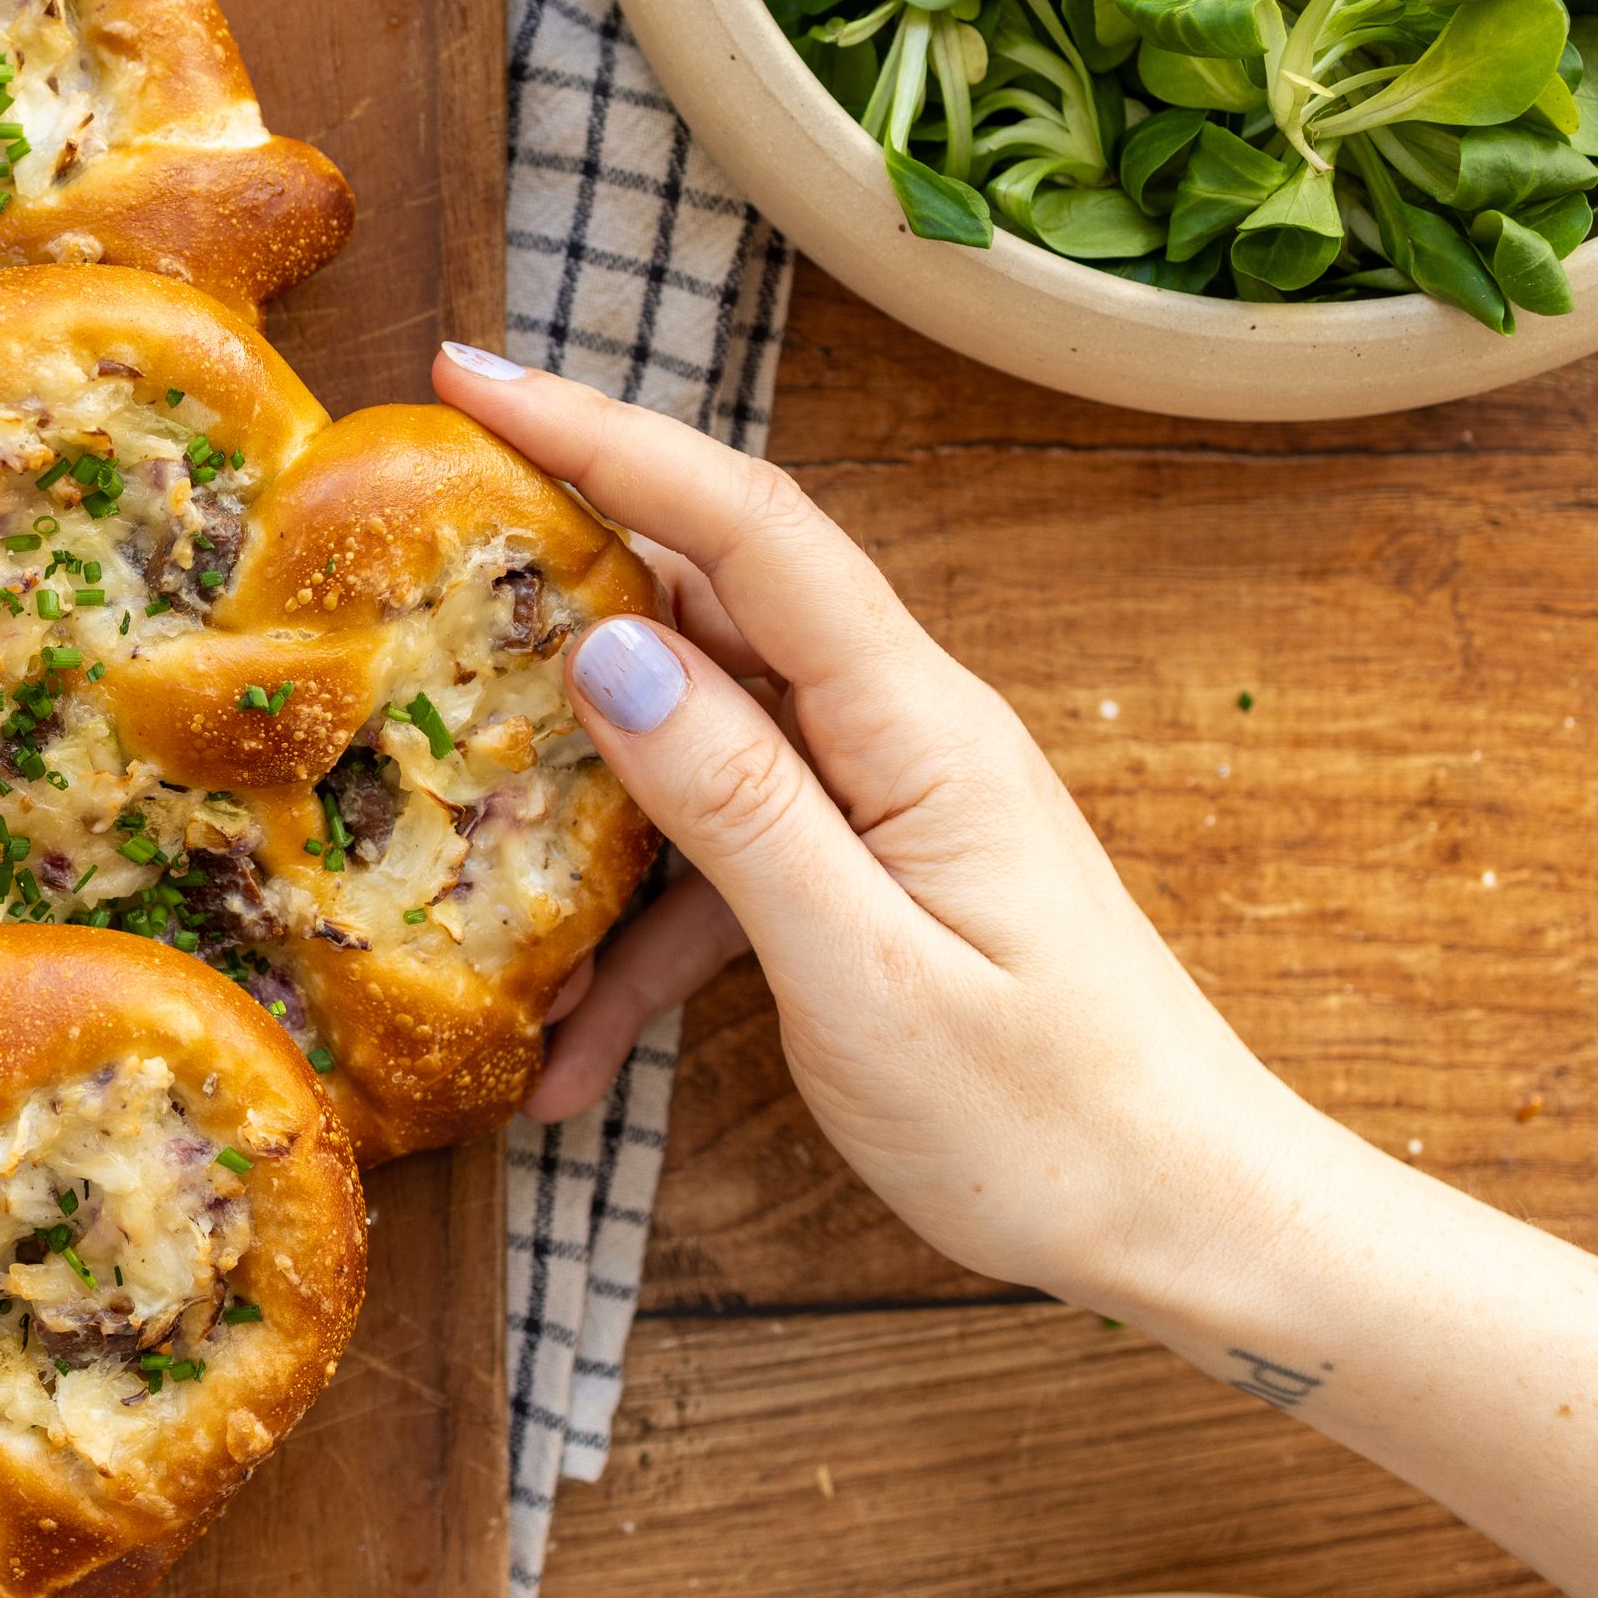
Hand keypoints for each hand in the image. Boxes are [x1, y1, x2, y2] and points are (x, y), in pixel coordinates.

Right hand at [438, 345, 1312, 1300]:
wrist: (1192, 1225)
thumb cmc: (1049, 1121)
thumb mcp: (865, 975)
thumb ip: (738, 806)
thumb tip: (609, 646)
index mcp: (912, 724)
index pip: (742, 528)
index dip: (601, 436)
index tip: (469, 372)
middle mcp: (901, 728)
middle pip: (705, 598)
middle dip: (554, 567)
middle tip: (405, 553)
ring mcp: (889, 796)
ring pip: (697, 736)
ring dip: (581, 806)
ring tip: (462, 857)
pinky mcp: (875, 870)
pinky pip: (727, 857)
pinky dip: (643, 934)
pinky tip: (574, 1052)